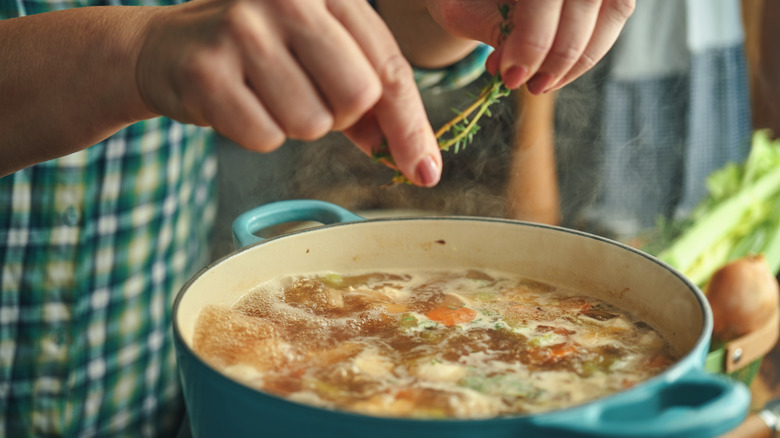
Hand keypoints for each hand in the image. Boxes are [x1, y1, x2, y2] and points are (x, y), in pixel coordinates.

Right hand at [136, 0, 441, 186]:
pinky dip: (258, 133)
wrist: (168, 47)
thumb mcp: (322, 56)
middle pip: (357, 97)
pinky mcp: (206, 69)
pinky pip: (266, 137)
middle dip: (339, 117)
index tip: (424, 171)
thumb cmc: (259, 54)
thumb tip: (416, 159)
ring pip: (312, 124)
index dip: (410, 126)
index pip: (389, 67)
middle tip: (305, 96)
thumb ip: (372, 100)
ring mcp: (243, 28)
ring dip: (294, 125)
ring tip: (264, 94)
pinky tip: (238, 103)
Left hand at [425, 0, 634, 92]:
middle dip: (557, 54)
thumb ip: (491, 29)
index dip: (532, 39)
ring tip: (542, 84)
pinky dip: (589, 51)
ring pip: (613, 8)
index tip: (511, 75)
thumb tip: (518, 68)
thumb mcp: (464, 8)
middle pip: (584, 0)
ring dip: (580, 58)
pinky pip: (615, 15)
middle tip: (528, 86)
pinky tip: (556, 72)